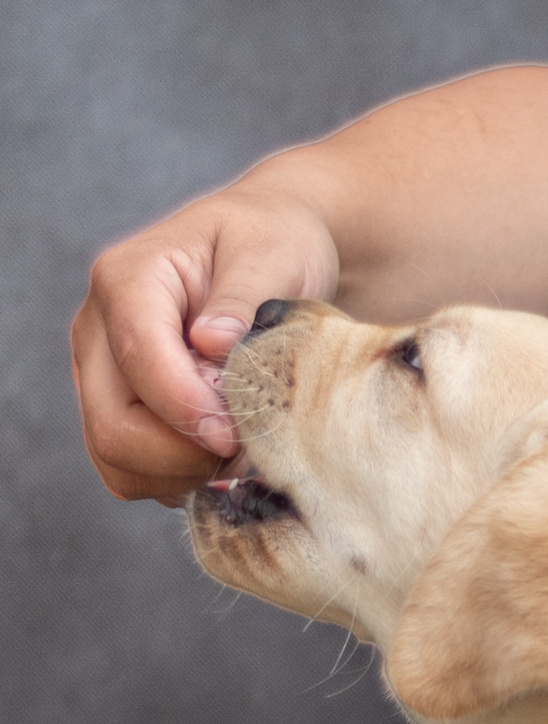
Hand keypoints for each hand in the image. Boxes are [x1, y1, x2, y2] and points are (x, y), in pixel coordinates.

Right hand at [71, 186, 340, 502]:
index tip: (238, 434)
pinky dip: (177, 479)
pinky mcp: (119, 405)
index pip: (139, 360)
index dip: (187, 409)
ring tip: (240, 450)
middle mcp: (98, 330)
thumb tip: (212, 344)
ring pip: (115, 459)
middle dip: (184, 455)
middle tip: (246, 448)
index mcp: (127, 282)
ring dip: (181, 474)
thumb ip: (243, 297)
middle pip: (113, 426)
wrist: (267, 249)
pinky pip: (131, 470)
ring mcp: (103, 373)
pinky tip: (223, 457)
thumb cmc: (272, 244)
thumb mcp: (272, 252)